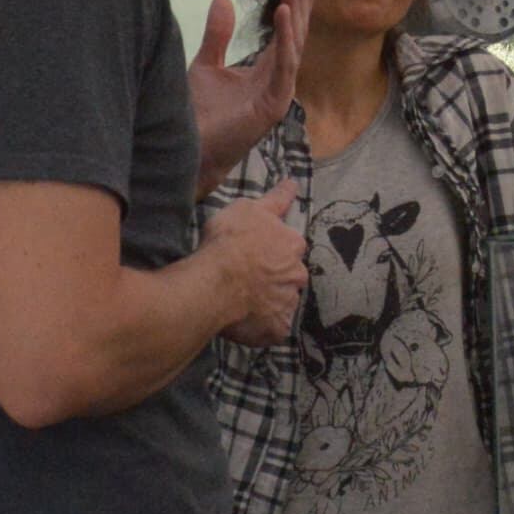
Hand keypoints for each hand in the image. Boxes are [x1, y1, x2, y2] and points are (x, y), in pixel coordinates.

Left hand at [189, 0, 323, 176]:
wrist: (190, 149)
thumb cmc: (199, 115)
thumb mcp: (206, 64)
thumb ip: (218, 34)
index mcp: (265, 68)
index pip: (287, 27)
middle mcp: (278, 77)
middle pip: (297, 30)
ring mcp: (279, 91)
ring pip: (295, 43)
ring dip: (297, 9)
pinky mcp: (274, 105)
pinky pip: (285, 65)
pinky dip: (286, 38)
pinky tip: (285, 13)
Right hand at [202, 181, 306, 344]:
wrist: (216, 282)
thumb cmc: (229, 240)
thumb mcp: (248, 208)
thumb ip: (275, 199)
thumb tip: (293, 183)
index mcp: (293, 244)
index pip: (291, 245)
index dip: (272, 248)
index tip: (257, 253)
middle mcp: (297, 274)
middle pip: (289, 275)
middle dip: (274, 276)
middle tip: (246, 278)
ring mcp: (288, 304)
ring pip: (281, 302)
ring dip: (267, 301)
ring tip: (241, 300)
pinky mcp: (278, 329)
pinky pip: (273, 330)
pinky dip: (263, 327)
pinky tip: (245, 321)